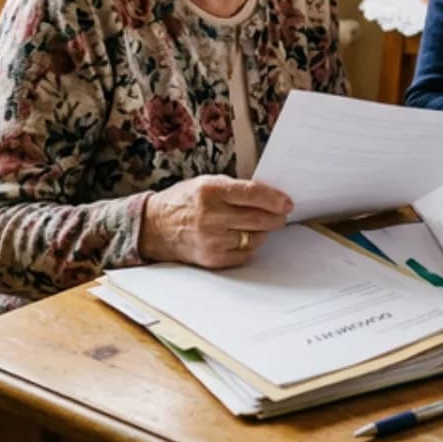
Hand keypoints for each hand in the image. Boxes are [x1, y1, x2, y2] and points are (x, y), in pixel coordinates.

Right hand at [139, 176, 292, 267]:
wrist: (155, 227)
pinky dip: (250, 245)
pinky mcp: (211, 259)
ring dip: (263, 231)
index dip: (274, 199)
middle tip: (282, 214)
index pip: (252, 194)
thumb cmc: (184, 201)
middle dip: (276, 217)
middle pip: (257, 219)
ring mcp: (211, 240)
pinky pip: (244, 254)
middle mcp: (210, 216)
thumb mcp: (206, 183)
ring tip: (260, 224)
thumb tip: (268, 195)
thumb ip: (234, 189)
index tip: (287, 202)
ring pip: (254, 237)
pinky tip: (245, 236)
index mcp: (210, 192)